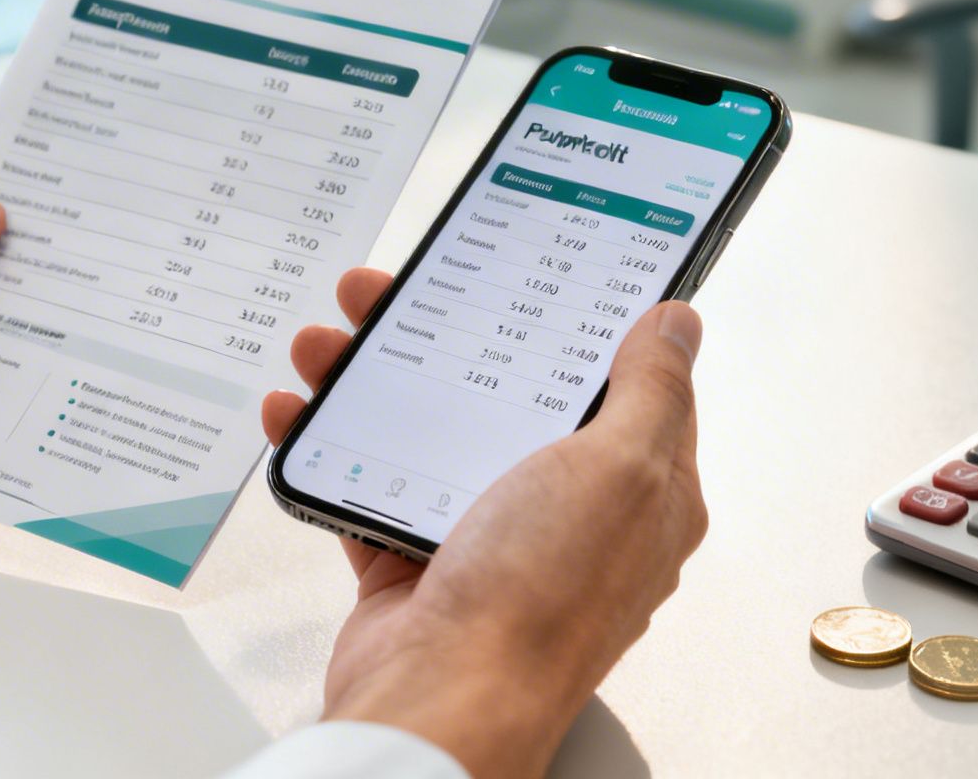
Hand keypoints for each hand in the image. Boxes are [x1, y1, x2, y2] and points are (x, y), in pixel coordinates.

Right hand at [261, 268, 707, 778]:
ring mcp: (487, 540)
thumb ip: (651, 390)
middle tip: (390, 295)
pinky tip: (299, 413)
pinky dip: (327, 447)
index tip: (534, 276)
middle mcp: (566, 516)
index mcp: (638, 493)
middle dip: (445, 338)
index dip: (577, 325)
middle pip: (505, 397)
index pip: (622, 387)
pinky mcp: (415, 566)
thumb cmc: (541, 601)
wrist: (443, 700)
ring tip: (326, 343)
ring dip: (370, 381)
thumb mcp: (620, 467)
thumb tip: (678, 326)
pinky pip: (368, 489)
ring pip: (428, 433)